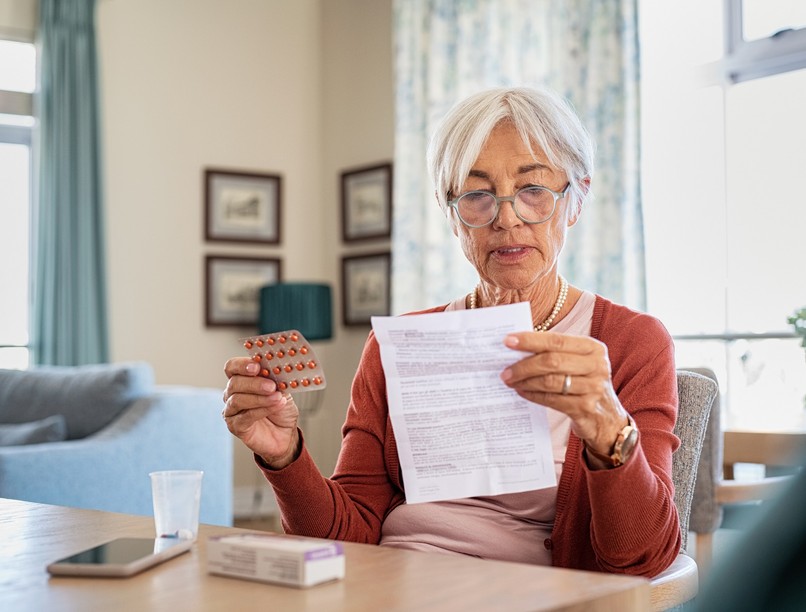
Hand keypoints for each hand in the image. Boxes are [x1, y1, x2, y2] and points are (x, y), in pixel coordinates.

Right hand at [222, 357, 300, 468]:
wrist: (286, 434)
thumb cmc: (281, 410)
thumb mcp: (282, 390)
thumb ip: (276, 379)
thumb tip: (277, 369)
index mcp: (242, 380)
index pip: (232, 367)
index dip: (242, 365)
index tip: (257, 366)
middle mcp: (232, 394)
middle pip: (234, 383)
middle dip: (254, 383)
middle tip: (271, 385)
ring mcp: (231, 410)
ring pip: (237, 400)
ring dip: (259, 398)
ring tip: (277, 397)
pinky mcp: (235, 426)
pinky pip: (245, 416)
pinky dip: (262, 410)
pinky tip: (275, 406)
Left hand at [500, 332, 628, 458]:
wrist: (607, 419)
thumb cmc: (585, 384)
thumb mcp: (579, 363)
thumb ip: (556, 353)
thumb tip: (518, 347)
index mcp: (593, 348)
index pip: (556, 340)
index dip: (530, 340)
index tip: (507, 341)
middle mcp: (597, 366)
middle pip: (552, 361)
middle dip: (524, 365)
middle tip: (504, 370)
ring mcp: (593, 388)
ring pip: (550, 382)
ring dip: (525, 381)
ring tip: (510, 381)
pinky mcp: (585, 408)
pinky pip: (551, 399)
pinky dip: (533, 395)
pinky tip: (522, 392)